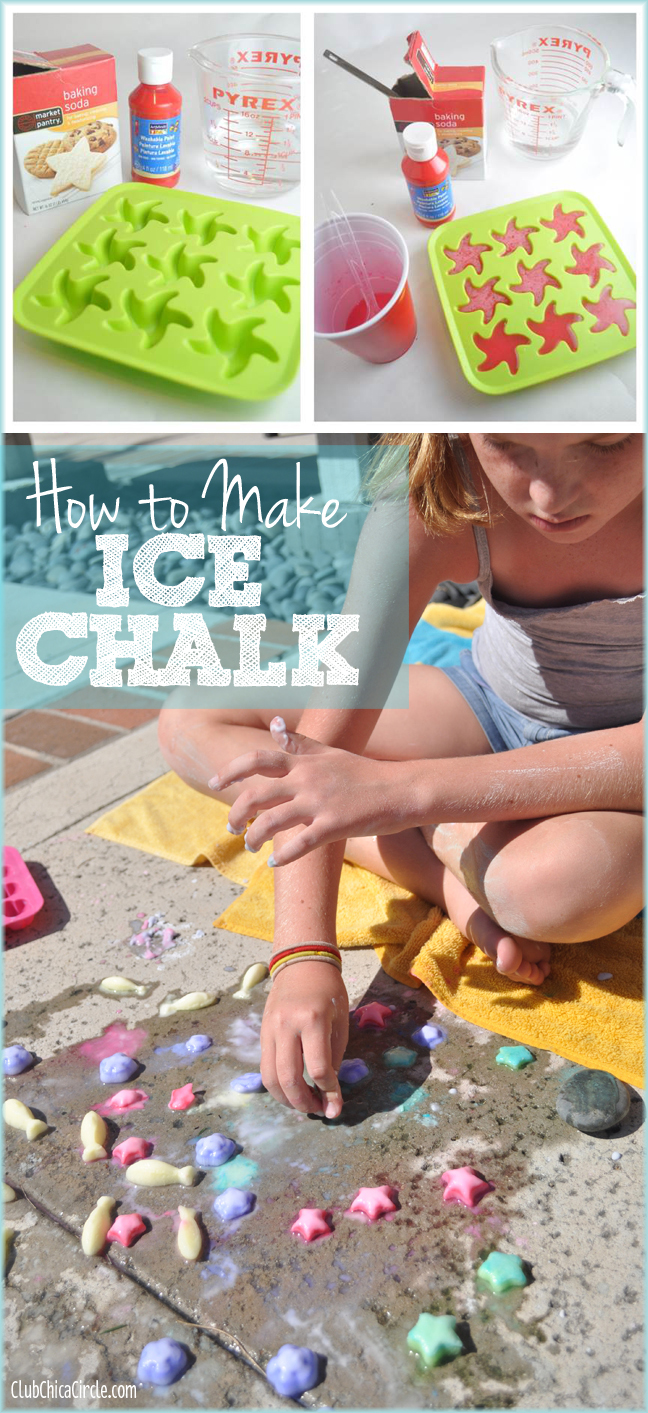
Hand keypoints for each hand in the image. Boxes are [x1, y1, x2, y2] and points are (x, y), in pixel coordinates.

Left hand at [211, 718, 413, 865]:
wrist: (400, 790)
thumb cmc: (363, 772)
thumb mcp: (330, 752)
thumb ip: (300, 743)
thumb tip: (275, 724)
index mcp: (304, 762)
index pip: (258, 759)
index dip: (231, 770)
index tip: (215, 783)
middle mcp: (307, 780)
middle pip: (256, 795)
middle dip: (236, 814)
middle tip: (230, 827)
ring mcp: (319, 803)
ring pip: (271, 822)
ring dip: (254, 838)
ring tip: (250, 847)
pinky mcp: (334, 826)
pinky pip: (299, 844)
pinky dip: (283, 856)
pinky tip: (275, 863)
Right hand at [260, 961, 348, 1116]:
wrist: (301, 964)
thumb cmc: (328, 992)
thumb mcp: (339, 1022)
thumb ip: (333, 1057)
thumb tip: (330, 1094)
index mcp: (313, 1020)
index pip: (319, 1069)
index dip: (329, 1093)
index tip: (336, 1105)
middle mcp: (287, 1026)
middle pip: (289, 1078)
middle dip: (304, 1103)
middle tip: (318, 1111)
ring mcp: (270, 1030)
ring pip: (270, 1078)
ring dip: (286, 1099)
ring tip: (303, 1105)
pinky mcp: (262, 1033)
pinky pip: (265, 1067)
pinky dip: (277, 1085)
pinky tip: (291, 1090)